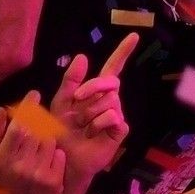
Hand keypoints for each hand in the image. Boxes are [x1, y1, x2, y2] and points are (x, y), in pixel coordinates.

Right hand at [0, 102, 68, 193]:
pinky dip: (56, 155)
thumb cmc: (5, 185)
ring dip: (48, 140)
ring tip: (41, 150)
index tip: (35, 94)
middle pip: (36, 129)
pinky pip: (59, 155)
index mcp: (2, 158)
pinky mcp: (54, 181)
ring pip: (50, 140)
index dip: (28, 106)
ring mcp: (38, 174)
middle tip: (41, 119)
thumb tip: (3, 109)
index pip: (18, 124)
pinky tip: (49, 164)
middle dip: (40, 121)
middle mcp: (20, 165)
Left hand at [49, 53, 129, 189]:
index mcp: (95, 91)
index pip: (112, 67)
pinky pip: (112, 116)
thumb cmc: (61, 131)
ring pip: (109, 100)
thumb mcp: (60, 103)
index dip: (123, 51)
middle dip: (91, 88)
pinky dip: (97, 124)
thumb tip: (83, 56)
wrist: (64, 157)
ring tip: (82, 127)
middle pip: (109, 82)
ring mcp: (117, 114)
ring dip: (89, 113)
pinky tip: (92, 134)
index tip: (134, 35)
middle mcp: (109, 100)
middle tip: (76, 100)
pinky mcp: (120, 130)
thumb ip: (70, 80)